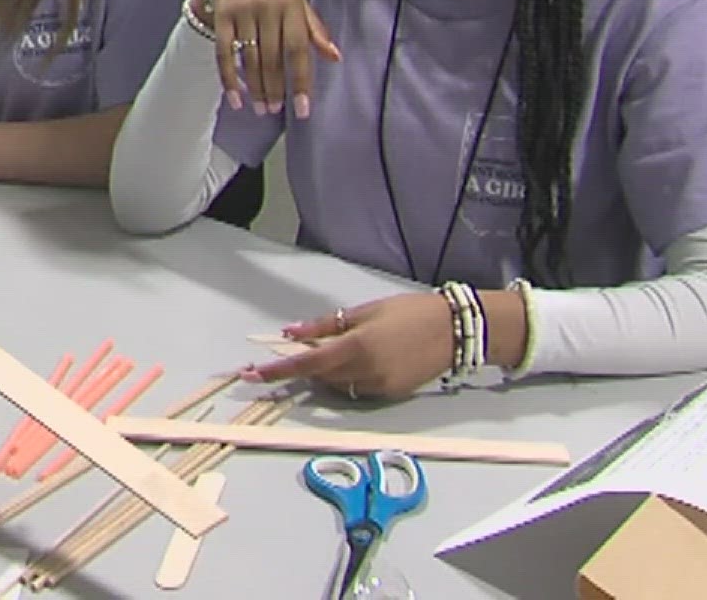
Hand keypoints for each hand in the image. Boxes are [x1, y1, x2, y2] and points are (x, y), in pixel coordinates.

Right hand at [202, 0, 339, 117]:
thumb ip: (315, 31)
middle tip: (274, 110)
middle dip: (274, 89)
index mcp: (292, 6)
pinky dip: (229, 79)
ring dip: (255, 88)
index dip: (300, 81)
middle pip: (272, 58)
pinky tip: (236, 99)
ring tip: (261, 108)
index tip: (302, 109)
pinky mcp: (222, 17)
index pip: (298, 49)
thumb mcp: (298, 4)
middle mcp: (268, 8)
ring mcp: (243, 12)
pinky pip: (224, 53)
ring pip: (249, 59)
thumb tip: (335, 57)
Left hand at [240, 294, 453, 400]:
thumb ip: (325, 325)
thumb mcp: (365, 312)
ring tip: (337, 349)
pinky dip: (347, 378)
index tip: (252, 374)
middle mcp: (364, 374)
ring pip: (336, 385)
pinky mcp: (390, 396)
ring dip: (326, 372)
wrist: (455, 330)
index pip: (306, 364)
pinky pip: (355, 390)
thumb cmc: (409, 312)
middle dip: (303, 367)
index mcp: (355, 348)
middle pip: (319, 377)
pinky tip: (359, 359)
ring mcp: (378, 388)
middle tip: (297, 348)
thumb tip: (290, 333)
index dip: (277, 371)